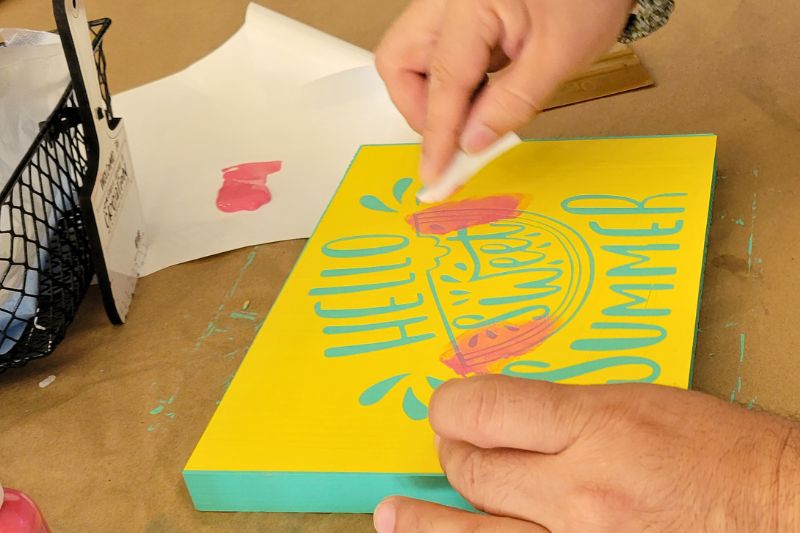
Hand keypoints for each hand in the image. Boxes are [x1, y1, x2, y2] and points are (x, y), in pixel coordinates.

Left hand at [373, 375, 799, 531]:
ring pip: (472, 532)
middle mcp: (579, 490)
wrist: (780, 510)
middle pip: (472, 469)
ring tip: (392, 517)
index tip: (446, 406)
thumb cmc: (723, 454)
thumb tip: (509, 419)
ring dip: (425, 523)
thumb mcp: (640, 405)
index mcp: (596, 426)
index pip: (483, 409)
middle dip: (451, 454)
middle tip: (448, 450)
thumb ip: (567, 414)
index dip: (450, 405)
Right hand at [376, 0, 635, 183]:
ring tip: (477, 115)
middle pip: (400, 62)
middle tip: (455, 138)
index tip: (435, 174)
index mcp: (470, 2)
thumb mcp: (561, 55)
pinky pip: (437, 53)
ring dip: (435, 97)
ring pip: (411, 58)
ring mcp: (449, 4)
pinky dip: (453, 84)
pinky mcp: (461, 13)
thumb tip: (472, 143)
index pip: (442, 82)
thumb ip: (512, 103)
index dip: (437, 136)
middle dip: (419, 109)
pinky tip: (482, 98)